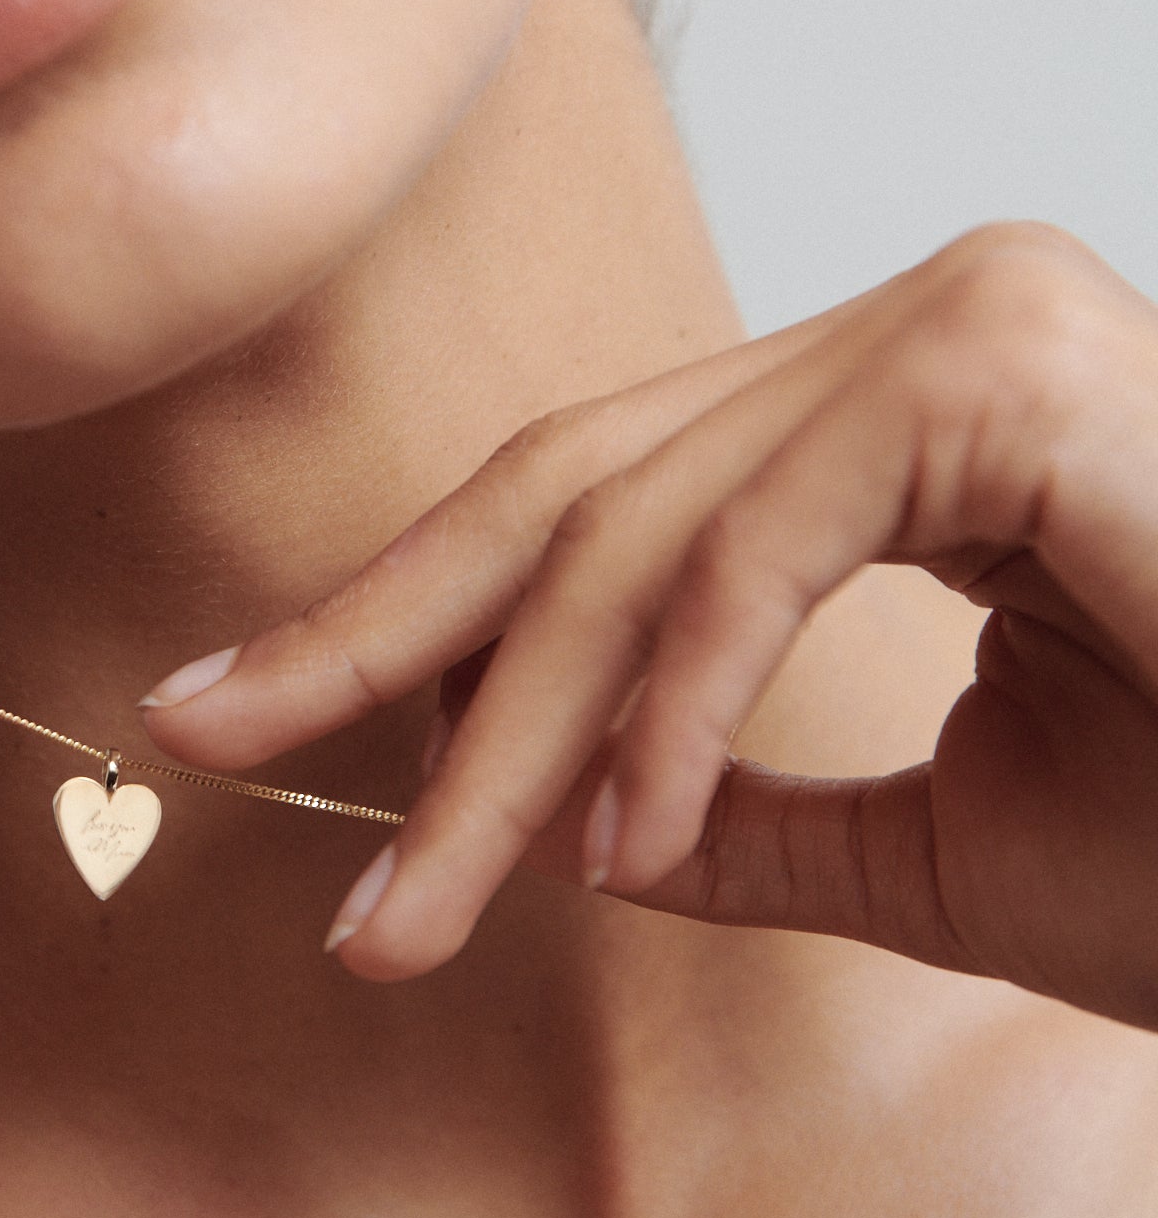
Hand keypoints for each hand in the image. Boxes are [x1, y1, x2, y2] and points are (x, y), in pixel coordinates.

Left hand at [140, 224, 1157, 1031]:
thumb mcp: (935, 843)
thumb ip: (740, 808)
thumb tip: (571, 822)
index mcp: (884, 416)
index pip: (587, 501)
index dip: (404, 610)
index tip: (249, 707)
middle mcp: (908, 328)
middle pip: (565, 491)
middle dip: (376, 635)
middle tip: (210, 741)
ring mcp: (957, 322)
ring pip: (633, 527)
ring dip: (507, 728)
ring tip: (417, 895)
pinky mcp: (1007, 366)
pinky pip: (760, 544)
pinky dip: (670, 699)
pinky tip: (610, 841)